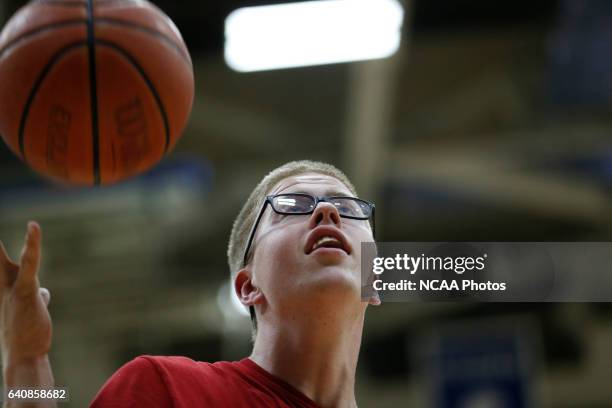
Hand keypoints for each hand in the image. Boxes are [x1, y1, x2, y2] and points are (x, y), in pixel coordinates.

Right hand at [0, 222, 51, 367]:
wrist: (24, 357)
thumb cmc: (27, 335)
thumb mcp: (31, 311)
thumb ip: (35, 296)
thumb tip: (44, 292)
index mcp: (2, 290)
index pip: (0, 265)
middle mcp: (2, 287)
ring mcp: (12, 288)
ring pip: (12, 258)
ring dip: (20, 241)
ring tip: (27, 223)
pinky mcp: (25, 289)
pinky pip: (29, 262)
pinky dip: (32, 244)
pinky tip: (32, 227)